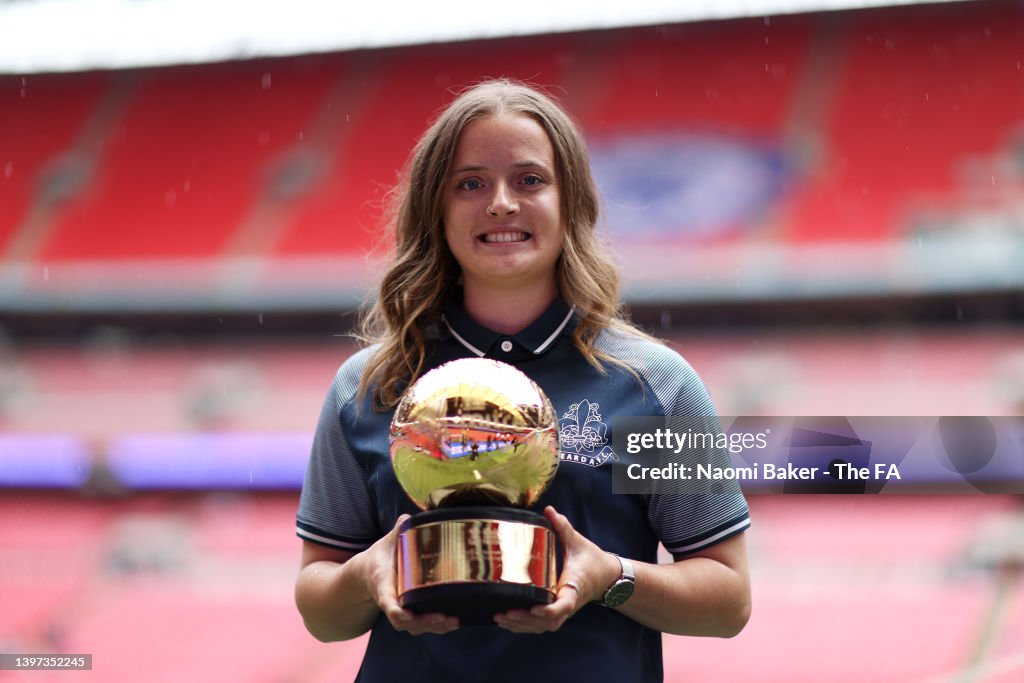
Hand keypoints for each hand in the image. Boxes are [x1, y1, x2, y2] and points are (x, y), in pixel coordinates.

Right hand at [360, 514, 458, 635]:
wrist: (367, 573)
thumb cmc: (380, 557)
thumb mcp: (386, 543)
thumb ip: (399, 530)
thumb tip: (409, 516)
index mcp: (382, 585)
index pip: (386, 602)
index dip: (395, 610)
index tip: (404, 613)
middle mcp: (390, 602)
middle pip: (404, 621)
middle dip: (423, 622)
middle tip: (442, 616)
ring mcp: (400, 610)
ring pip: (414, 627)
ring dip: (433, 627)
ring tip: (453, 621)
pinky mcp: (410, 613)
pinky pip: (422, 626)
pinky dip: (437, 627)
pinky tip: (454, 623)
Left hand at [493, 505, 619, 633]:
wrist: (606, 577)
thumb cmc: (592, 560)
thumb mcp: (578, 542)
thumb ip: (563, 527)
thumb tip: (549, 510)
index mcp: (575, 586)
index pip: (565, 604)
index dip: (550, 610)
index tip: (534, 608)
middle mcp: (569, 603)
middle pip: (548, 621)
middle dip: (525, 620)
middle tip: (504, 613)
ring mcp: (563, 611)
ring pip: (543, 627)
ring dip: (521, 626)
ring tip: (500, 618)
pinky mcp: (558, 613)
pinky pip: (541, 626)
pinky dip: (524, 627)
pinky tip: (507, 622)